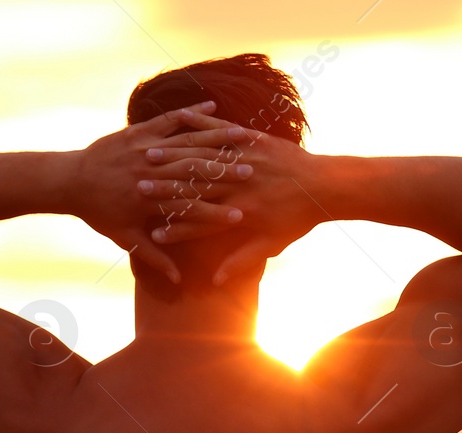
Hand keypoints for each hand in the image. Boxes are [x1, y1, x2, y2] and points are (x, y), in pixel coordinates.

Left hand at [71, 102, 252, 282]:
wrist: (70, 181)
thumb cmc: (99, 213)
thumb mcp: (126, 239)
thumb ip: (154, 258)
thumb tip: (177, 279)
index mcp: (152, 202)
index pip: (192, 209)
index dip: (217, 213)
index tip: (243, 217)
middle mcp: (152, 172)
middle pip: (196, 171)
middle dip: (227, 171)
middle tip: (255, 172)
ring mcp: (146, 148)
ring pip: (188, 141)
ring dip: (217, 137)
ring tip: (246, 136)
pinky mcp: (140, 131)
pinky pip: (171, 119)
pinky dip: (192, 113)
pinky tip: (213, 106)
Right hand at [138, 127, 324, 284]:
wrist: (326, 186)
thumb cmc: (298, 219)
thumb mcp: (270, 245)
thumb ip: (240, 262)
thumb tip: (215, 282)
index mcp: (239, 212)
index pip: (200, 221)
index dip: (174, 226)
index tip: (151, 231)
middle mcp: (239, 185)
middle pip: (193, 187)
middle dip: (162, 188)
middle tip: (135, 188)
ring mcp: (246, 159)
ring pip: (203, 157)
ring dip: (173, 155)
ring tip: (147, 156)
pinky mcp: (254, 140)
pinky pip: (223, 130)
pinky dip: (201, 124)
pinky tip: (179, 120)